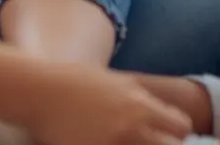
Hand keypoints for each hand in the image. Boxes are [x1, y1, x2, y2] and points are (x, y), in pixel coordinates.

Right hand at [25, 69, 191, 144]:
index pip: (181, 126)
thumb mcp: (116, 82)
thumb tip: (160, 112)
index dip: (176, 131)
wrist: (38, 91)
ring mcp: (111, 144)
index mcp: (139, 105)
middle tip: (150, 143)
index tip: (166, 133)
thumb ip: (141, 99)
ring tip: (125, 143)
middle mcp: (130, 127)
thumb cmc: (76, 82)